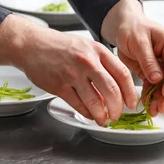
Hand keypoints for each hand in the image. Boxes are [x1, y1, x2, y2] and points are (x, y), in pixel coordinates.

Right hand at [5, 16, 136, 125]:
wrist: (32, 44)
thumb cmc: (59, 45)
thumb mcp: (84, 46)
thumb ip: (100, 64)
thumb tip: (114, 88)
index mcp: (97, 50)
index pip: (122, 73)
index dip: (129, 92)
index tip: (131, 102)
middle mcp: (87, 61)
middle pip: (112, 90)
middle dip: (117, 108)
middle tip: (117, 114)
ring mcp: (73, 74)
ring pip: (95, 102)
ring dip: (102, 115)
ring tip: (103, 119)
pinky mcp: (59, 86)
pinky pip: (78, 105)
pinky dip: (87, 113)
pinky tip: (89, 115)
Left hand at [101, 0, 163, 115]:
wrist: (122, 26)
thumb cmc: (132, 27)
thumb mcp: (138, 41)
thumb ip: (148, 59)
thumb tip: (158, 78)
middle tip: (161, 107)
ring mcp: (162, 66)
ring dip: (161, 99)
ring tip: (153, 111)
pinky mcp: (152, 73)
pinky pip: (154, 87)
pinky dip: (151, 96)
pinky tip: (147, 104)